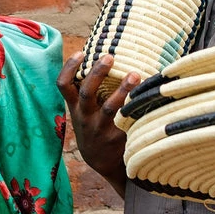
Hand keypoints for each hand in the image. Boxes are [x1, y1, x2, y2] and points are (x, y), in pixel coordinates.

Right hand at [56, 52, 138, 195]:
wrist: (101, 161)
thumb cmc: (93, 126)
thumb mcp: (82, 112)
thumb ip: (87, 92)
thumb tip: (103, 57)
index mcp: (75, 107)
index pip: (64, 86)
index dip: (69, 68)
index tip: (81, 52)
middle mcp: (85, 117)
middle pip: (87, 93)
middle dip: (97, 74)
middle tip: (109, 56)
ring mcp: (102, 128)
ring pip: (111, 108)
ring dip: (123, 91)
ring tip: (135, 75)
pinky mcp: (119, 138)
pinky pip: (129, 121)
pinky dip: (139, 109)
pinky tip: (150, 96)